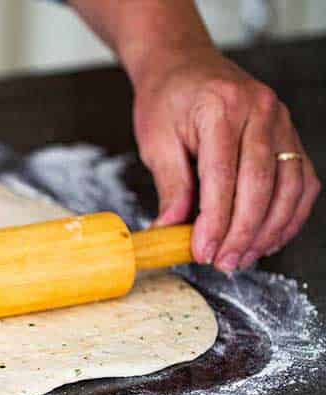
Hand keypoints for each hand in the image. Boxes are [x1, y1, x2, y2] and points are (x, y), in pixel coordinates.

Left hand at [131, 44, 319, 269]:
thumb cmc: (169, 101)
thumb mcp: (157, 142)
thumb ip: (171, 187)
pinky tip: (270, 238)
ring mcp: (281, 121)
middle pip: (260, 182)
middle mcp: (259, 110)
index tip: (203, 252)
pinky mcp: (290, 135)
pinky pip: (303, 181)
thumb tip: (172, 232)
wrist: (185, 66)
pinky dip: (291, 215)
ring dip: (269, 230)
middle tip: (224, 262)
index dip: (215, 221)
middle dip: (243, 232)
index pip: (222, 175)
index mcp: (220, 107)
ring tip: (244, 257)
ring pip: (289, 185)